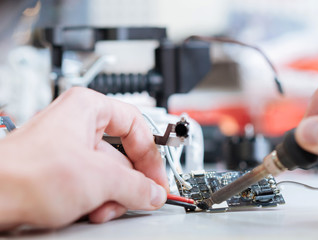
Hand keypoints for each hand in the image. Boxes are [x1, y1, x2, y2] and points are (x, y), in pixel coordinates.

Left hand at [0, 87, 167, 228]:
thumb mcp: (99, 178)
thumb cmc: (27, 174)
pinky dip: (97, 200)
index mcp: (88, 108)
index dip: (152, 154)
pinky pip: (93, 184)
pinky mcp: (62, 171)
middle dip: (129, 183)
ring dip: (113, 196)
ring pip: (109, 173)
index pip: (137, 126)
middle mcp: (79, 125)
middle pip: (124, 154)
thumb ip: (137, 186)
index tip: (158, 178)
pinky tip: (91, 211)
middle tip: (140, 198)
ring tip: (104, 208)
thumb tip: (154, 192)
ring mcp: (70, 149)